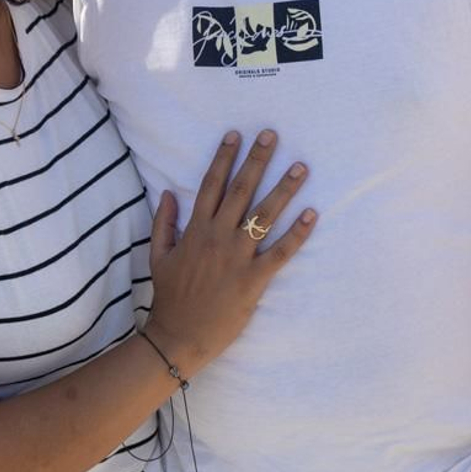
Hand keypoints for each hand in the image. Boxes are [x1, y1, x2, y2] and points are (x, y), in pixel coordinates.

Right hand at [143, 129, 316, 376]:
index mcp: (195, 230)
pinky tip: (312, 214)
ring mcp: (237, 257)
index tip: (235, 135)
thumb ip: (163, 222)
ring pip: (264, 215)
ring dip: (284, 189)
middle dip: (256, 160)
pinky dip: (297, 233)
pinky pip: (280, 252)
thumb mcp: (158, 256)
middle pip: (241, 190)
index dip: (224, 158)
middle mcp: (218, 237)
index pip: (211, 185)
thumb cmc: (169, 296)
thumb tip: (167, 192)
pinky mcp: (254, 279)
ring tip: (301, 166)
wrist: (179, 336)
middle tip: (271, 135)